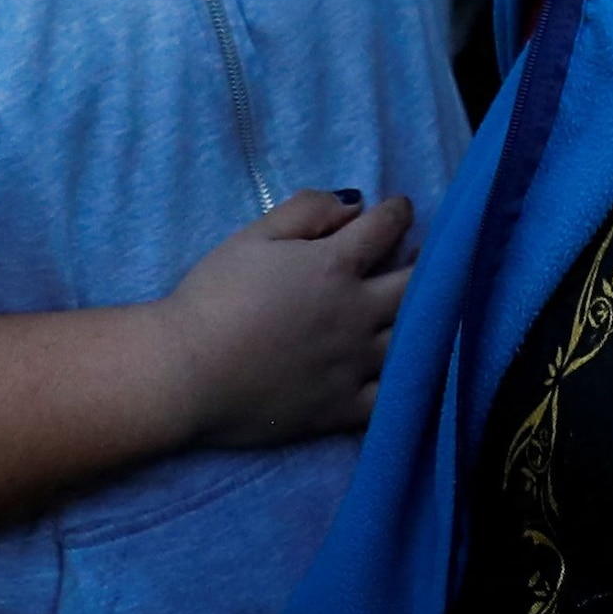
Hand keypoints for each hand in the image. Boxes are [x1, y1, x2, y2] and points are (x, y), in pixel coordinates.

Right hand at [159, 190, 416, 451]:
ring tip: (421, 309)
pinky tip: (406, 371)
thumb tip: (353, 205)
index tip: (399, 209)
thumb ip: (307, 211)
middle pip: (415, 284)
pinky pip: (391, 396)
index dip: (398, 212)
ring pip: (413, 340)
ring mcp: (354, 365)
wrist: (186, 372)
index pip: (385, 229)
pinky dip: (406, 381)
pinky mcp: (342, 408)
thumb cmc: (214, 297)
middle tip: (422, 256)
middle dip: (426, 263)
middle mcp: (356, 314)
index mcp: (334, 267)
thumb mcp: (254, 235)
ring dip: (422, 317)